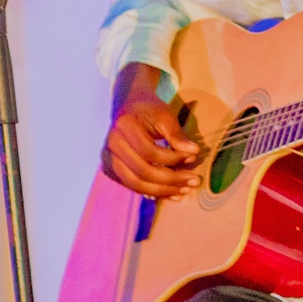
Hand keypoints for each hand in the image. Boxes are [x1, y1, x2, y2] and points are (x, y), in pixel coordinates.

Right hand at [101, 63, 201, 199]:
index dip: (172, 159)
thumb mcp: (165, 115)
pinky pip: (133, 186)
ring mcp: (108, 159)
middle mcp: (111, 144)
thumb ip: (177, 135)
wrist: (129, 107)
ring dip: (163, 191)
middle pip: (142, 172)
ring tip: (184, 191)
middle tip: (194, 181)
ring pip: (136, 184)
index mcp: (124, 126)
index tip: (192, 158)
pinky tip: (172, 194)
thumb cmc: (149, 110)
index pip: (149, 152)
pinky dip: (153, 192)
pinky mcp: (111, 170)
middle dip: (171, 180)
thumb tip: (193, 153)